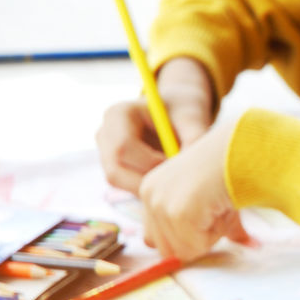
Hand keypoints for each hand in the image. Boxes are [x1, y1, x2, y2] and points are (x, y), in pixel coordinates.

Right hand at [97, 57, 215, 193]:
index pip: (123, 148)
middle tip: (177, 184)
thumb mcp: (193, 118)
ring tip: (175, 180)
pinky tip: (169, 182)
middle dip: (147, 182)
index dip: (151, 163)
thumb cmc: (184, 110)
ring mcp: (105, 153)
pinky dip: (148, 189)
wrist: (178, 110)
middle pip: (114, 171)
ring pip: (119, 183)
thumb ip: (194, 138)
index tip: (178, 166)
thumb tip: (192, 167)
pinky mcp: (114, 167)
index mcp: (118, 114)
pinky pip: (126, 186)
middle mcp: (105, 134)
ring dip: (148, 188)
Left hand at [137, 120, 250, 259]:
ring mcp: (161, 204)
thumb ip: (214, 225)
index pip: (155, 239)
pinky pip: (197, 247)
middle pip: (166, 251)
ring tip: (219, 205)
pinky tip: (221, 206)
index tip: (206, 217)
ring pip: (183, 251)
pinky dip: (216, 233)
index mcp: (152, 190)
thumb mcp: (214, 198)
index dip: (185, 237)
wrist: (243, 147)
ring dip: (209, 236)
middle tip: (215, 212)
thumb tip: (249, 244)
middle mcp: (149, 195)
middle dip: (196, 240)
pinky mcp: (178, 212)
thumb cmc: (234, 167)